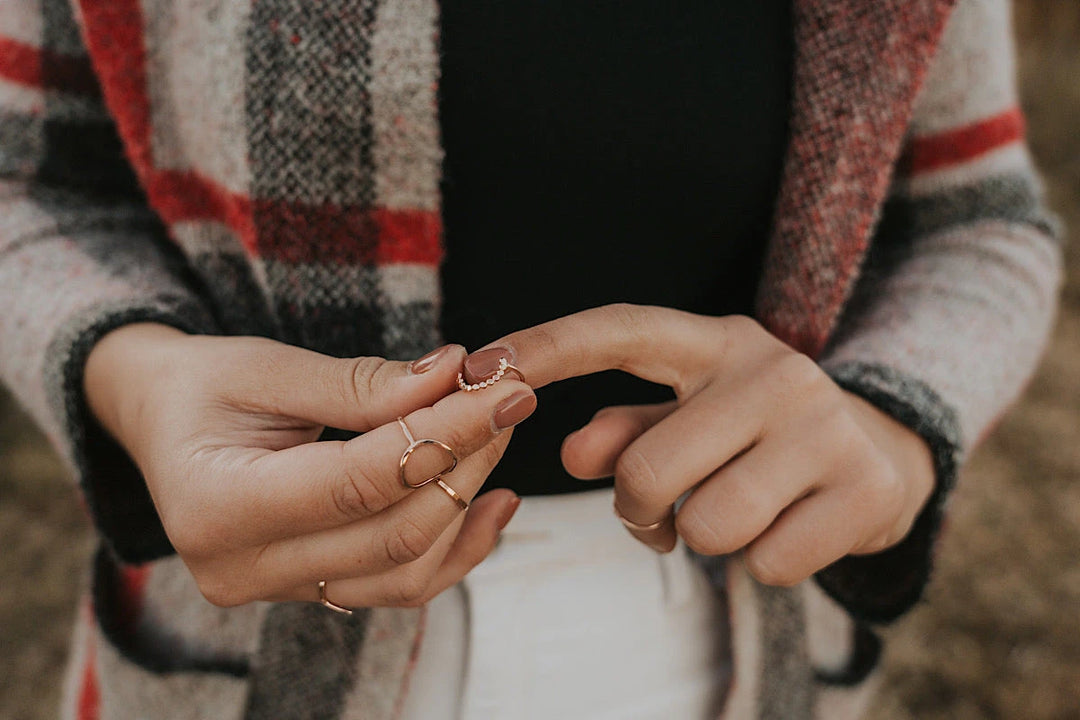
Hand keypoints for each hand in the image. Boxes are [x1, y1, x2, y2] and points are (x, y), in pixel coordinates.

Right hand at [84, 323, 534, 607]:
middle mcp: (241, 569)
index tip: (503, 391)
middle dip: (464, 461)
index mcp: (217, 507)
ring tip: (496, 435)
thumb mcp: (267, 367)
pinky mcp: (309, 593)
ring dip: (466, 502)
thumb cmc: (204, 386)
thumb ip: (362, 384)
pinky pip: (400, 587)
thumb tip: (454, 377)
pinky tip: (491, 501)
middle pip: (392, 533)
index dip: (442, 436)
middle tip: (506, 399)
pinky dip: (456, 549)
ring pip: (406, 571)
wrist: (162, 422)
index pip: (359, 481)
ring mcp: (275, 591)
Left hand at [461, 305, 934, 585]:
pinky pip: (766, 563)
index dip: (546, 346)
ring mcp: (827, 427)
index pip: (619, 329)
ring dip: (700, 540)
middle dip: (641, 510)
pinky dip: (761, 563)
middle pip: (647, 472)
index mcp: (715, 342)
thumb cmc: (759, 434)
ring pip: (705, 526)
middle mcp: (773, 370)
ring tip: (731, 515)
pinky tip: (788, 529)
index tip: (481, 366)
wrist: (886, 452)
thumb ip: (629, 431)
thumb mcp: (693, 416)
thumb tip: (572, 453)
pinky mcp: (867, 489)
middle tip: (666, 511)